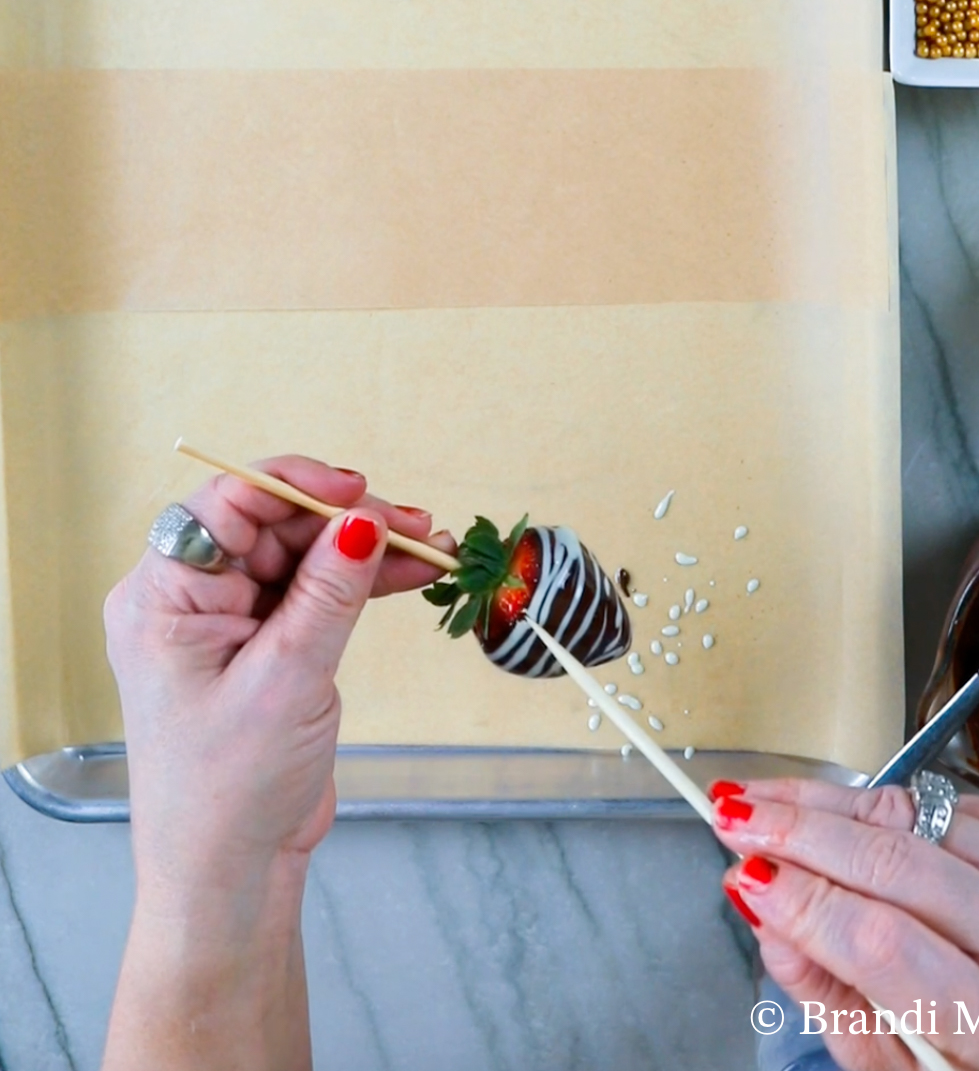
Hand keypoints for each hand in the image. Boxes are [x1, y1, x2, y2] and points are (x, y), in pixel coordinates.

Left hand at [105, 456, 453, 890]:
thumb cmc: (231, 787)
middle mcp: (194, 598)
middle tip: (418, 529)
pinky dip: (365, 582)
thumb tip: (365, 520)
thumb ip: (328, 593)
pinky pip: (320, 592)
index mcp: (165, 596)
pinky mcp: (271, 644)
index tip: (361, 491)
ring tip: (434, 549)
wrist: (234, 872)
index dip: (296, 486)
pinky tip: (413, 577)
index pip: (228, 506)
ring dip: (369, 550)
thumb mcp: (286, 679)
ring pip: (307, 556)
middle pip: (277, 527)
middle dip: (350, 520)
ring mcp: (235, 620)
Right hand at [712, 777, 978, 1070]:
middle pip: (886, 860)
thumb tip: (762, 913)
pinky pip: (922, 799)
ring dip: (817, 800)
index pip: (877, 941)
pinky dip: (863, 800)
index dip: (798, 900)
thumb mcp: (902, 1065)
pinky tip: (825, 811)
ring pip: (900, 813)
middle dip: (793, 829)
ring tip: (759, 799)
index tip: (740, 874)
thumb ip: (827, 994)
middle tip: (729, 813)